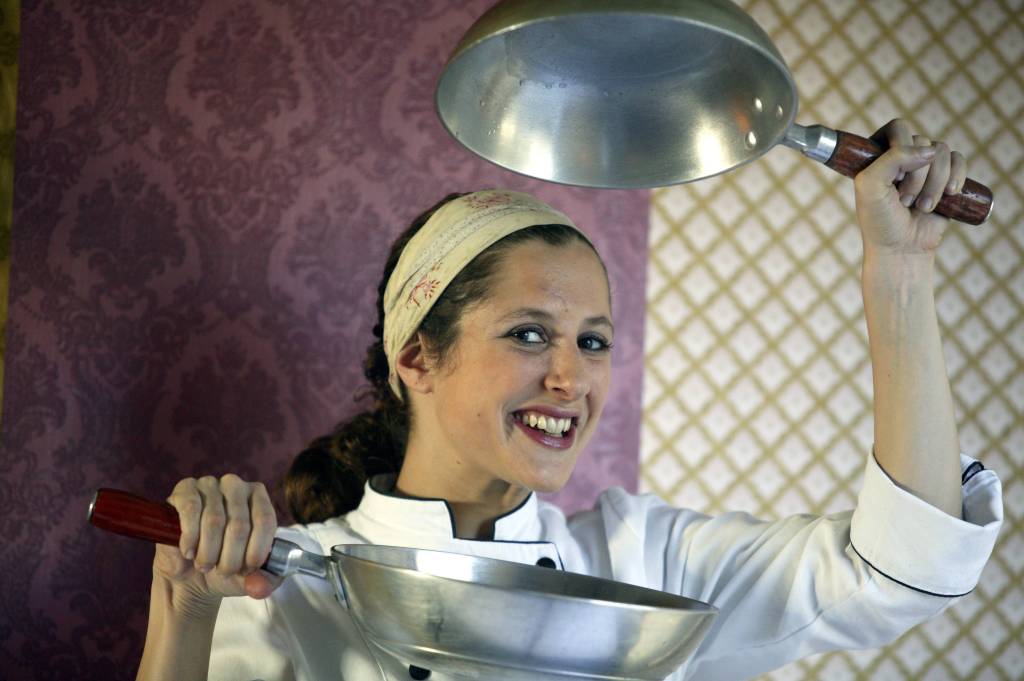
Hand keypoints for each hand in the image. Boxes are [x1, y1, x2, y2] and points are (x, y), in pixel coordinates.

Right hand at [154, 474, 281, 611]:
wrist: (190, 574)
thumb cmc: (225, 567)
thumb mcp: (249, 578)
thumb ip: (264, 582)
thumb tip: (261, 588)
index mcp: (259, 498)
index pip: (265, 520)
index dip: (257, 549)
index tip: (248, 569)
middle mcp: (236, 485)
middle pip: (239, 524)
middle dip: (230, 558)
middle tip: (223, 571)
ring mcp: (210, 484)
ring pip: (214, 520)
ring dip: (208, 552)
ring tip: (204, 565)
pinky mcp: (185, 489)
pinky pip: (191, 510)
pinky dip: (190, 538)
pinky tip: (188, 552)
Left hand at [853, 118, 967, 258]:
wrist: (902, 248)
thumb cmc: (880, 219)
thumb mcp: (871, 186)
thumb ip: (892, 159)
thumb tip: (929, 150)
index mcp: (878, 154)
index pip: (898, 128)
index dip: (901, 148)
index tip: (895, 177)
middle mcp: (902, 156)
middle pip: (923, 141)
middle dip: (916, 175)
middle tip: (904, 200)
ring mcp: (925, 166)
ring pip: (942, 152)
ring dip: (934, 183)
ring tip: (922, 207)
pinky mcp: (946, 177)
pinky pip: (959, 160)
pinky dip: (956, 177)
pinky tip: (949, 194)